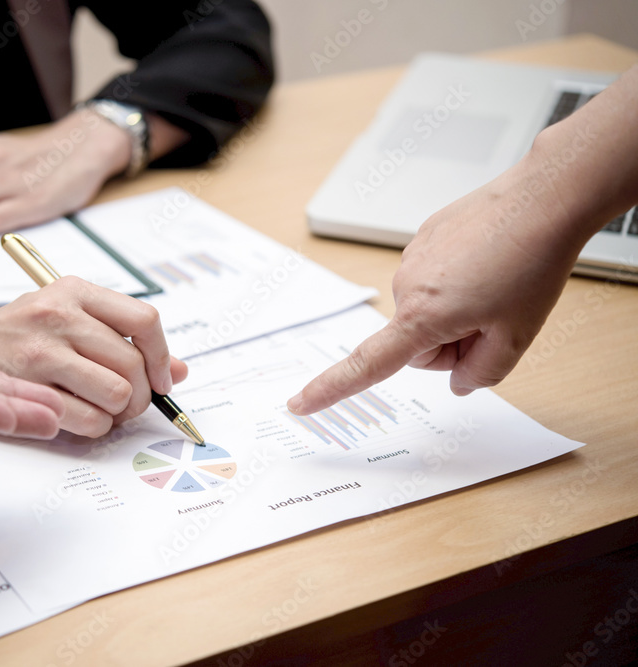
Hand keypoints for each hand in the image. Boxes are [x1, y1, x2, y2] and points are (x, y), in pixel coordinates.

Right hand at [0, 278, 187, 436]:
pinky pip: (90, 419)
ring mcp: (41, 350)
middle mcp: (59, 314)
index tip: (162, 378)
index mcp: (75, 290)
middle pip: (134, 364)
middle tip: (128, 402)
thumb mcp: (71, 318)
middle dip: (140, 394)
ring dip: (118, 412)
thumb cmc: (19, 335)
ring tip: (102, 408)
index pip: (144, 319)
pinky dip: (95, 426)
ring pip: (118, 394)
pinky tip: (80, 417)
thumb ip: (123, 339)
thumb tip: (178, 371)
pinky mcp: (27, 387)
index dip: (163, 356)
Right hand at [286, 158, 584, 415]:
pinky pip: (434, 278)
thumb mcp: (517, 337)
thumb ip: (482, 374)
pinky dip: (458, 281)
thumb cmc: (530, 263)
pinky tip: (488, 263)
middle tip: (494, 321)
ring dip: (457, 309)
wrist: (541, 200)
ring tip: (498, 285)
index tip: (299, 404)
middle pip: (418, 342)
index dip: (329, 388)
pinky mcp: (424, 238)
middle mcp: (406, 286)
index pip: (367, 365)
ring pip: (427, 310)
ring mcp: (412, 259)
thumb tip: (459, 382)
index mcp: (422, 316)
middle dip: (451, 341)